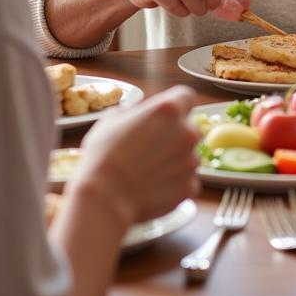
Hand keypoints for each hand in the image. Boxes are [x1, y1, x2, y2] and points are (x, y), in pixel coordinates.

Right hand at [74, 84, 200, 225]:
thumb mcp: (111, 120)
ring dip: (175, 160)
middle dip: (174, 135)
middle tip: (151, 148)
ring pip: (189, 155)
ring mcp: (192, 160)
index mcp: (169, 109)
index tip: (164, 116)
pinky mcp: (191, 186)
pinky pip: (186, 180)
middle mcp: (187, 132)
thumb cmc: (104, 156)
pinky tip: (153, 187)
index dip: (175, 106)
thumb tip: (138, 111)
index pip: (185, 96)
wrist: (105, 198)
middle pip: (188, 128)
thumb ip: (133, 111)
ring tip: (148, 171)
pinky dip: (174, 183)